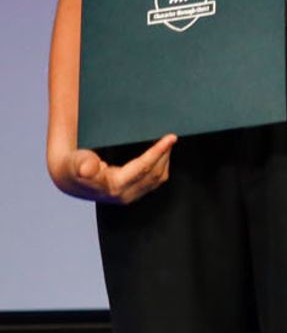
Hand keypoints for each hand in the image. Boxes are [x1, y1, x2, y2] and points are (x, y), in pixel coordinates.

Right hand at [51, 133, 175, 204]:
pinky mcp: (133, 194)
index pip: (144, 167)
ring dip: (165, 160)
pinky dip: (160, 166)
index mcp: (114, 186)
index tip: (171, 137)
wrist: (69, 178)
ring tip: (168, 142)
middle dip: (165, 154)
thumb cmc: (73, 166)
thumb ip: (82, 164)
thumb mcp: (75, 162)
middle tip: (171, 136)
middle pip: (155, 173)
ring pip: (157, 178)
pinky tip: (160, 153)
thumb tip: (87, 169)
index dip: (158, 151)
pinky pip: (153, 180)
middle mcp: (125, 195)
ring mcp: (130, 196)